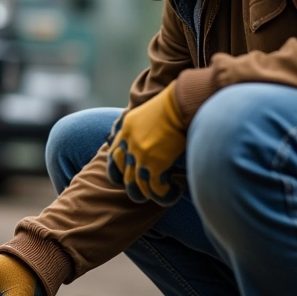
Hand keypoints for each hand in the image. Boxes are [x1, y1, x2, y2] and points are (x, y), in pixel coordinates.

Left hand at [107, 82, 185, 203]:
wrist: (182, 101)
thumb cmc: (174, 103)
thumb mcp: (149, 112)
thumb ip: (145, 127)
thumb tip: (155, 137)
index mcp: (126, 130)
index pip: (114, 155)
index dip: (118, 168)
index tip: (128, 174)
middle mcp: (129, 145)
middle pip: (120, 175)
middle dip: (131, 186)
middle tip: (144, 190)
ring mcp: (140, 156)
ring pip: (137, 187)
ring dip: (149, 194)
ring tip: (163, 193)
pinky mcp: (154, 165)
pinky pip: (156, 189)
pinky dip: (165, 194)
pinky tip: (175, 189)